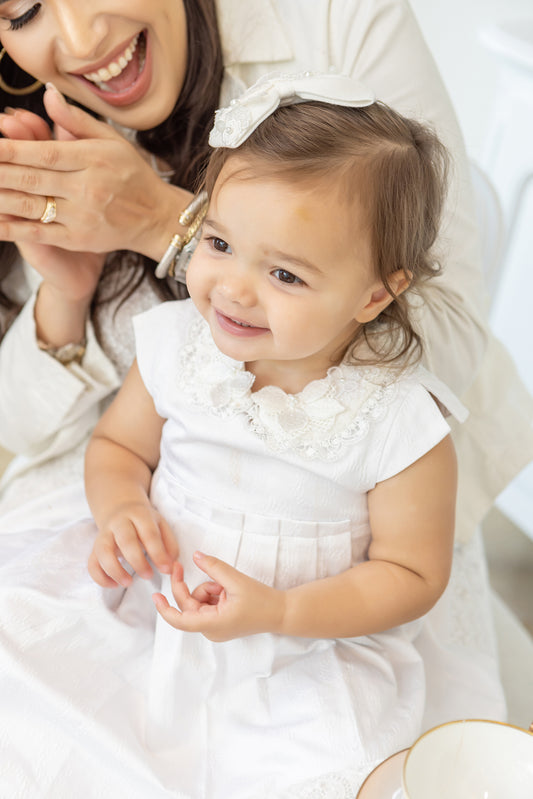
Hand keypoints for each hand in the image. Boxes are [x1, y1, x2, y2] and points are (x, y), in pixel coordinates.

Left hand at [0, 84, 186, 259]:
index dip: (12, 148)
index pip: (45, 152)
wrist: (156, 218)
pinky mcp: (78, 239)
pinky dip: (13, 229)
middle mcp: (87, 188)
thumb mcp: (111, 141)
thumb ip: (76, 120)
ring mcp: (81, 216)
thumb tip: (47, 93)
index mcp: (93, 159)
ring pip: (31, 205)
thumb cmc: (132, 175)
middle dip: (1, 172)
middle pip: (33, 178)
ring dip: (2, 198)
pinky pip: (39, 233)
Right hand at [88, 502, 178, 588]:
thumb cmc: (145, 523)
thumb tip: (171, 566)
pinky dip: (100, 577)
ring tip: (128, 583)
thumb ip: (169, 544)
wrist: (120, 509)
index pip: (149, 533)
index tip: (166, 569)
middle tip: (148, 576)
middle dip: (138, 561)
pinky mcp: (94, 548)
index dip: (158, 553)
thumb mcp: (161, 525)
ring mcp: (104, 535)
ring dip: (115, 570)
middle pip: (125, 540)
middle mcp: (119, 523)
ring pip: (103, 552)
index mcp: (140, 515)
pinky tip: (114, 585)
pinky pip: (91, 564)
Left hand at [152, 552, 285, 641]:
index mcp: (212, 624)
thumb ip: (214, 568)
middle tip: (181, 565)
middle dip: (191, 586)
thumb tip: (196, 556)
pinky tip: (229, 592)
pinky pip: (207, 604)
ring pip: (198, 602)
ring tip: (228, 587)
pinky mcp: (220, 622)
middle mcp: (211, 629)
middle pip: (188, 605)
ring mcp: (215, 627)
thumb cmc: (262, 601)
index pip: (180, 620)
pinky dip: (214, 593)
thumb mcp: (236, 580)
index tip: (155, 596)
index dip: (164, 609)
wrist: (281, 612)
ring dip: (208, 589)